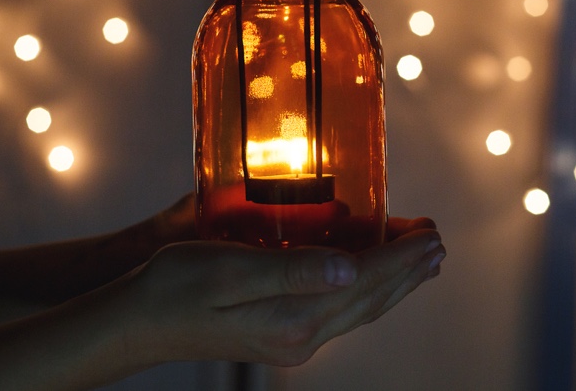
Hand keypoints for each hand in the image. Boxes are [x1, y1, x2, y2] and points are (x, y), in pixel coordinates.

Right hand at [122, 217, 444, 366]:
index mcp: (294, 317)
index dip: (402, 257)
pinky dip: (364, 290)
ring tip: (419, 262)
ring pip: (358, 307)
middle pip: (369, 298)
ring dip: (392, 282)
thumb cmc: (177, 284)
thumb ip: (294, 269)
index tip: (432, 235)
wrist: (139, 322)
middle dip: (407, 270)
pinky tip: (367, 278)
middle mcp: (301, 335)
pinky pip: (339, 310)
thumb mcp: (231, 267)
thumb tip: (351, 266)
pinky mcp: (280, 334)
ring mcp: (292, 339)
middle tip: (437, 244)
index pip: (364, 281)